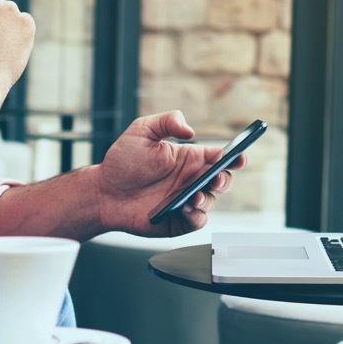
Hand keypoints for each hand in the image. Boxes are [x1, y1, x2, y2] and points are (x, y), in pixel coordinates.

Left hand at [95, 111, 244, 237]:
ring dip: (207, 198)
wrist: (103, 192)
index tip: (239, 156)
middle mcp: (190, 179)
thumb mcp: (142, 130)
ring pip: (211, 201)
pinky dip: (197, 217)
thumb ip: (167, 122)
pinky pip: (197, 221)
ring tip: (193, 195)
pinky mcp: (178, 221)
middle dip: (224, 179)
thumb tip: (190, 130)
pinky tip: (185, 209)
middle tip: (214, 178)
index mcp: (188, 158)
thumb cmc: (121, 161)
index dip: (234, 156)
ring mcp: (185, 200)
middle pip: (222, 180)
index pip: (219, 157)